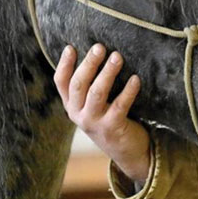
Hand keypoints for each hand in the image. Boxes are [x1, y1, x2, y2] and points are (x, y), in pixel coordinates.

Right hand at [54, 43, 151, 181]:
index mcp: (72, 105)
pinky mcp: (112, 128)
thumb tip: (97, 52)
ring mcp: (94, 123)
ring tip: (117, 57)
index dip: (64, 64)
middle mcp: (78, 114)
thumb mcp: (93, 105)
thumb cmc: (110, 119)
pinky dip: (128, 90)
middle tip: (100, 47)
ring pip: (97, 93)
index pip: (61, 82)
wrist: (126, 151)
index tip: (70, 47)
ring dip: (107, 73)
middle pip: (78, 84)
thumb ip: (89, 86)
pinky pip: (120, 105)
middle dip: (89, 64)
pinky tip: (136, 79)